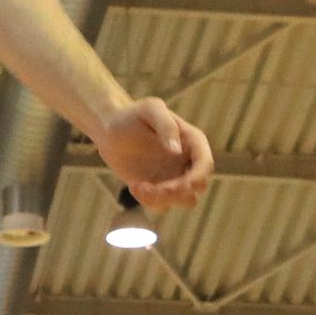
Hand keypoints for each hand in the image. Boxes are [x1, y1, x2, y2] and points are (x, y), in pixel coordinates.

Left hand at [94, 100, 213, 210]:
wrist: (110, 129)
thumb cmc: (132, 115)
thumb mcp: (149, 109)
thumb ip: (166, 125)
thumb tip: (177, 150)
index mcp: (193, 142)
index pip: (205, 164)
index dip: (197, 178)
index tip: (180, 185)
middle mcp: (188, 162)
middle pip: (198, 187)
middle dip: (178, 192)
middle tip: (152, 187)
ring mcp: (174, 177)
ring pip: (183, 200)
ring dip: (163, 199)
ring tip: (139, 187)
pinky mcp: (158, 189)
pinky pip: (162, 205)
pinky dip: (149, 201)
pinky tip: (134, 186)